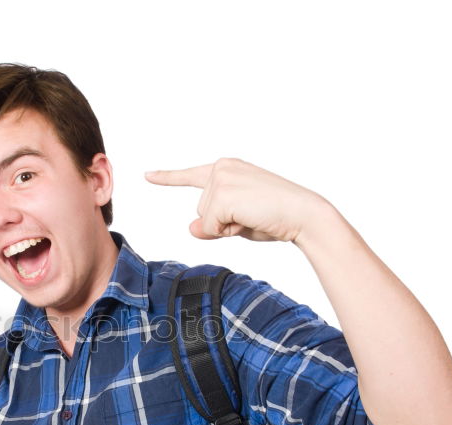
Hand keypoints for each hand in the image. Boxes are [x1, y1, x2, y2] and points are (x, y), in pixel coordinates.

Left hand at [145, 158, 331, 242]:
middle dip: (222, 223)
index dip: (167, 177)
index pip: (191, 175)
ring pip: (204, 219)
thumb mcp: (238, 221)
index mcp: (228, 168)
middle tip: (252, 216)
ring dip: (226, 227)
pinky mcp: (222, 195)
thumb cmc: (277, 217)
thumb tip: (190, 229)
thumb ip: (213, 223)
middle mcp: (222, 168)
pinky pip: (210, 227)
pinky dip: (227, 231)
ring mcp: (221, 179)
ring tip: (253, 215)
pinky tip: (249, 219)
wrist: (303, 215)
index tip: (147, 175)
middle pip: (201, 210)